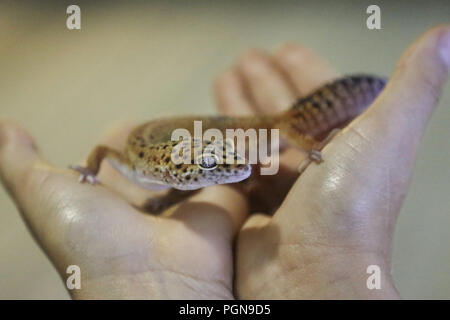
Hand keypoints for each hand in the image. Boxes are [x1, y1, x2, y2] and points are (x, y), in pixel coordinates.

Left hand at [0, 122, 248, 298]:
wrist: (150, 286)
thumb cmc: (89, 240)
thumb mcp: (43, 196)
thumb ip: (21, 163)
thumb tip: (6, 125)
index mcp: (111, 198)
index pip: (119, 155)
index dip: (123, 136)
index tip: (130, 124)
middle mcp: (150, 201)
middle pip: (160, 156)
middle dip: (166, 136)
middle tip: (173, 118)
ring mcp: (188, 203)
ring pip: (195, 161)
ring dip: (199, 141)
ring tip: (203, 119)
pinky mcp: (224, 205)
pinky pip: (229, 172)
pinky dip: (233, 153)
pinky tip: (234, 130)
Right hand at [215, 25, 449, 298]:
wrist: (312, 275)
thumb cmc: (350, 205)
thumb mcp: (385, 136)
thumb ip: (413, 86)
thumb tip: (447, 37)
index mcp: (349, 142)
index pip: (323, 94)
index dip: (305, 69)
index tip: (283, 49)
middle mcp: (317, 162)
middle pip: (286, 111)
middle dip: (264, 83)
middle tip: (242, 58)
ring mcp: (283, 184)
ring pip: (258, 135)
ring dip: (241, 107)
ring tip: (223, 79)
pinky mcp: (253, 203)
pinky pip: (236, 164)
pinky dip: (223, 143)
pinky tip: (208, 127)